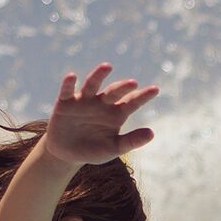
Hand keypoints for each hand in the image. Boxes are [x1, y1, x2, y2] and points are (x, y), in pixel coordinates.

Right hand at [39, 65, 158, 166]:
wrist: (66, 154)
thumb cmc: (93, 150)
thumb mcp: (113, 148)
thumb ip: (131, 141)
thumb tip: (152, 133)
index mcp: (116, 113)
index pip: (132, 102)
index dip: (143, 96)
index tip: (155, 89)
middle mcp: (102, 103)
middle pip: (114, 92)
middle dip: (122, 87)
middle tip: (132, 83)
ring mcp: (84, 100)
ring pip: (92, 85)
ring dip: (99, 75)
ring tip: (107, 66)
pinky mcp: (65, 102)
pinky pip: (67, 91)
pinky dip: (69, 83)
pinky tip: (72, 76)